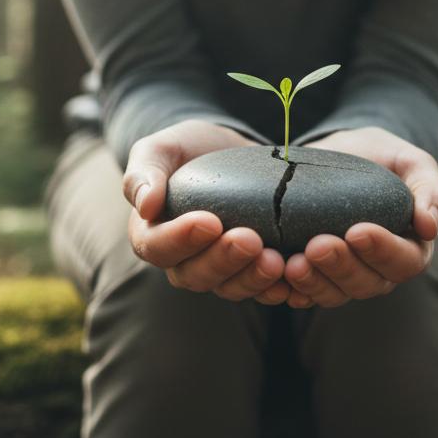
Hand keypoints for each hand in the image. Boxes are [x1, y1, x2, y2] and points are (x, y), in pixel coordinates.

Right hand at [123, 119, 292, 304]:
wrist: (236, 153)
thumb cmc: (192, 149)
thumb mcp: (165, 147)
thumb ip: (146, 170)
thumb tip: (145, 205)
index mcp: (153, 234)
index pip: (156, 247)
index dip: (180, 240)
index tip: (209, 221)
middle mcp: (182, 261)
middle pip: (195, 276)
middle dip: (223, 260)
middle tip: (250, 239)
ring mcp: (218, 271)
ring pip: (229, 288)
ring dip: (252, 278)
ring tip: (276, 260)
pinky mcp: (250, 273)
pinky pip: (260, 291)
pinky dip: (276, 287)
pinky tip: (292, 274)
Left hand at [284, 126, 437, 308]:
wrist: (340, 153)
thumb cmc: (382, 158)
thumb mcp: (412, 162)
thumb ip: (430, 190)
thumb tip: (429, 227)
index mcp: (409, 247)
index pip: (404, 261)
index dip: (382, 251)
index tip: (357, 231)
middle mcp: (378, 270)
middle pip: (366, 284)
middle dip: (341, 267)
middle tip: (317, 245)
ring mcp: (344, 277)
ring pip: (333, 294)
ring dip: (313, 283)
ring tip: (292, 263)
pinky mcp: (313, 276)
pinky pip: (302, 294)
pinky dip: (288, 290)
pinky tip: (276, 275)